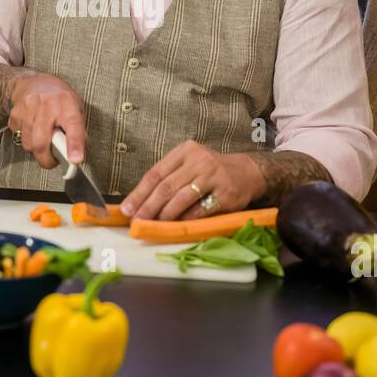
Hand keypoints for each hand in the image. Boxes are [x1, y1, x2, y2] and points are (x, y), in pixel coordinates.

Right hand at [7, 73, 86, 169]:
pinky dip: (26, 139)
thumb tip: (77, 155)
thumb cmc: (59, 99)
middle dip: (47, 159)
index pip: (73, 126)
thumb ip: (78, 131)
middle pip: (41, 142)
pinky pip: (18, 137)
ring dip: (36, 149)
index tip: (75, 160)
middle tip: (53, 161)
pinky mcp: (15, 114)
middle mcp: (47, 105)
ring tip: (43, 139)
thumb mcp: (76, 108)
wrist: (33, 83)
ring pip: (28, 144)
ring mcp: (28, 108)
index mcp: (68, 104)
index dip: (74, 145)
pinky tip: (32, 128)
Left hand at [120, 140, 265, 220]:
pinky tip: (176, 225)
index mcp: (185, 151)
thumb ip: (169, 178)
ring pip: (181, 197)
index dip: (139, 193)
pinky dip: (186, 219)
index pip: (156, 172)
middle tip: (137, 220)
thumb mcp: (190, 164)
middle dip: (148, 206)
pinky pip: (200, 209)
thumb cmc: (211, 170)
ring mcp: (213, 176)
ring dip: (165, 214)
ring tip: (154, 224)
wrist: (248, 172)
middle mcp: (199, 160)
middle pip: (166, 186)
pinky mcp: (225, 193)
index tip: (127, 208)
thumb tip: (141, 202)